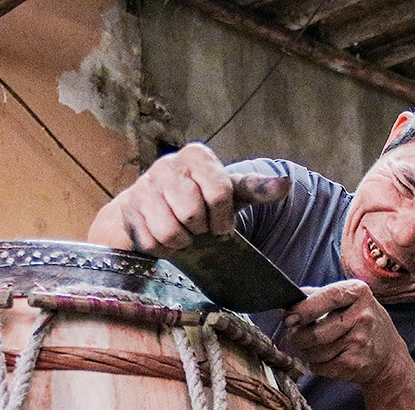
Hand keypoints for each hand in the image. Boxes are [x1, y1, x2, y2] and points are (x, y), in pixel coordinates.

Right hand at [87, 143, 287, 252]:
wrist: (153, 205)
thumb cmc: (200, 198)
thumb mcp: (231, 192)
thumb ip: (257, 189)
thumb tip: (286, 183)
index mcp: (197, 155)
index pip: (219, 192)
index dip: (222, 218)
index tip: (220, 224)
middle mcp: (167, 164)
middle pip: (192, 213)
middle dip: (199, 229)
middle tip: (198, 228)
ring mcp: (144, 186)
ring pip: (170, 231)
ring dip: (182, 242)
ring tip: (183, 234)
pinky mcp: (128, 209)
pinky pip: (152, 243)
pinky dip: (164, 249)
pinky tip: (166, 239)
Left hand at [283, 279, 411, 383]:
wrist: (388, 355)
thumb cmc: (358, 322)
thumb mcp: (347, 300)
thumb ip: (315, 296)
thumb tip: (284, 302)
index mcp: (358, 293)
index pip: (327, 297)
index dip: (304, 309)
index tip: (288, 318)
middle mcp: (362, 316)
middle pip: (314, 332)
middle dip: (297, 337)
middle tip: (295, 336)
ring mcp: (360, 341)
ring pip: (314, 352)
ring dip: (306, 352)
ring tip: (313, 347)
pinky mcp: (355, 363)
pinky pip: (320, 366)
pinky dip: (315, 364)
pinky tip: (325, 358)